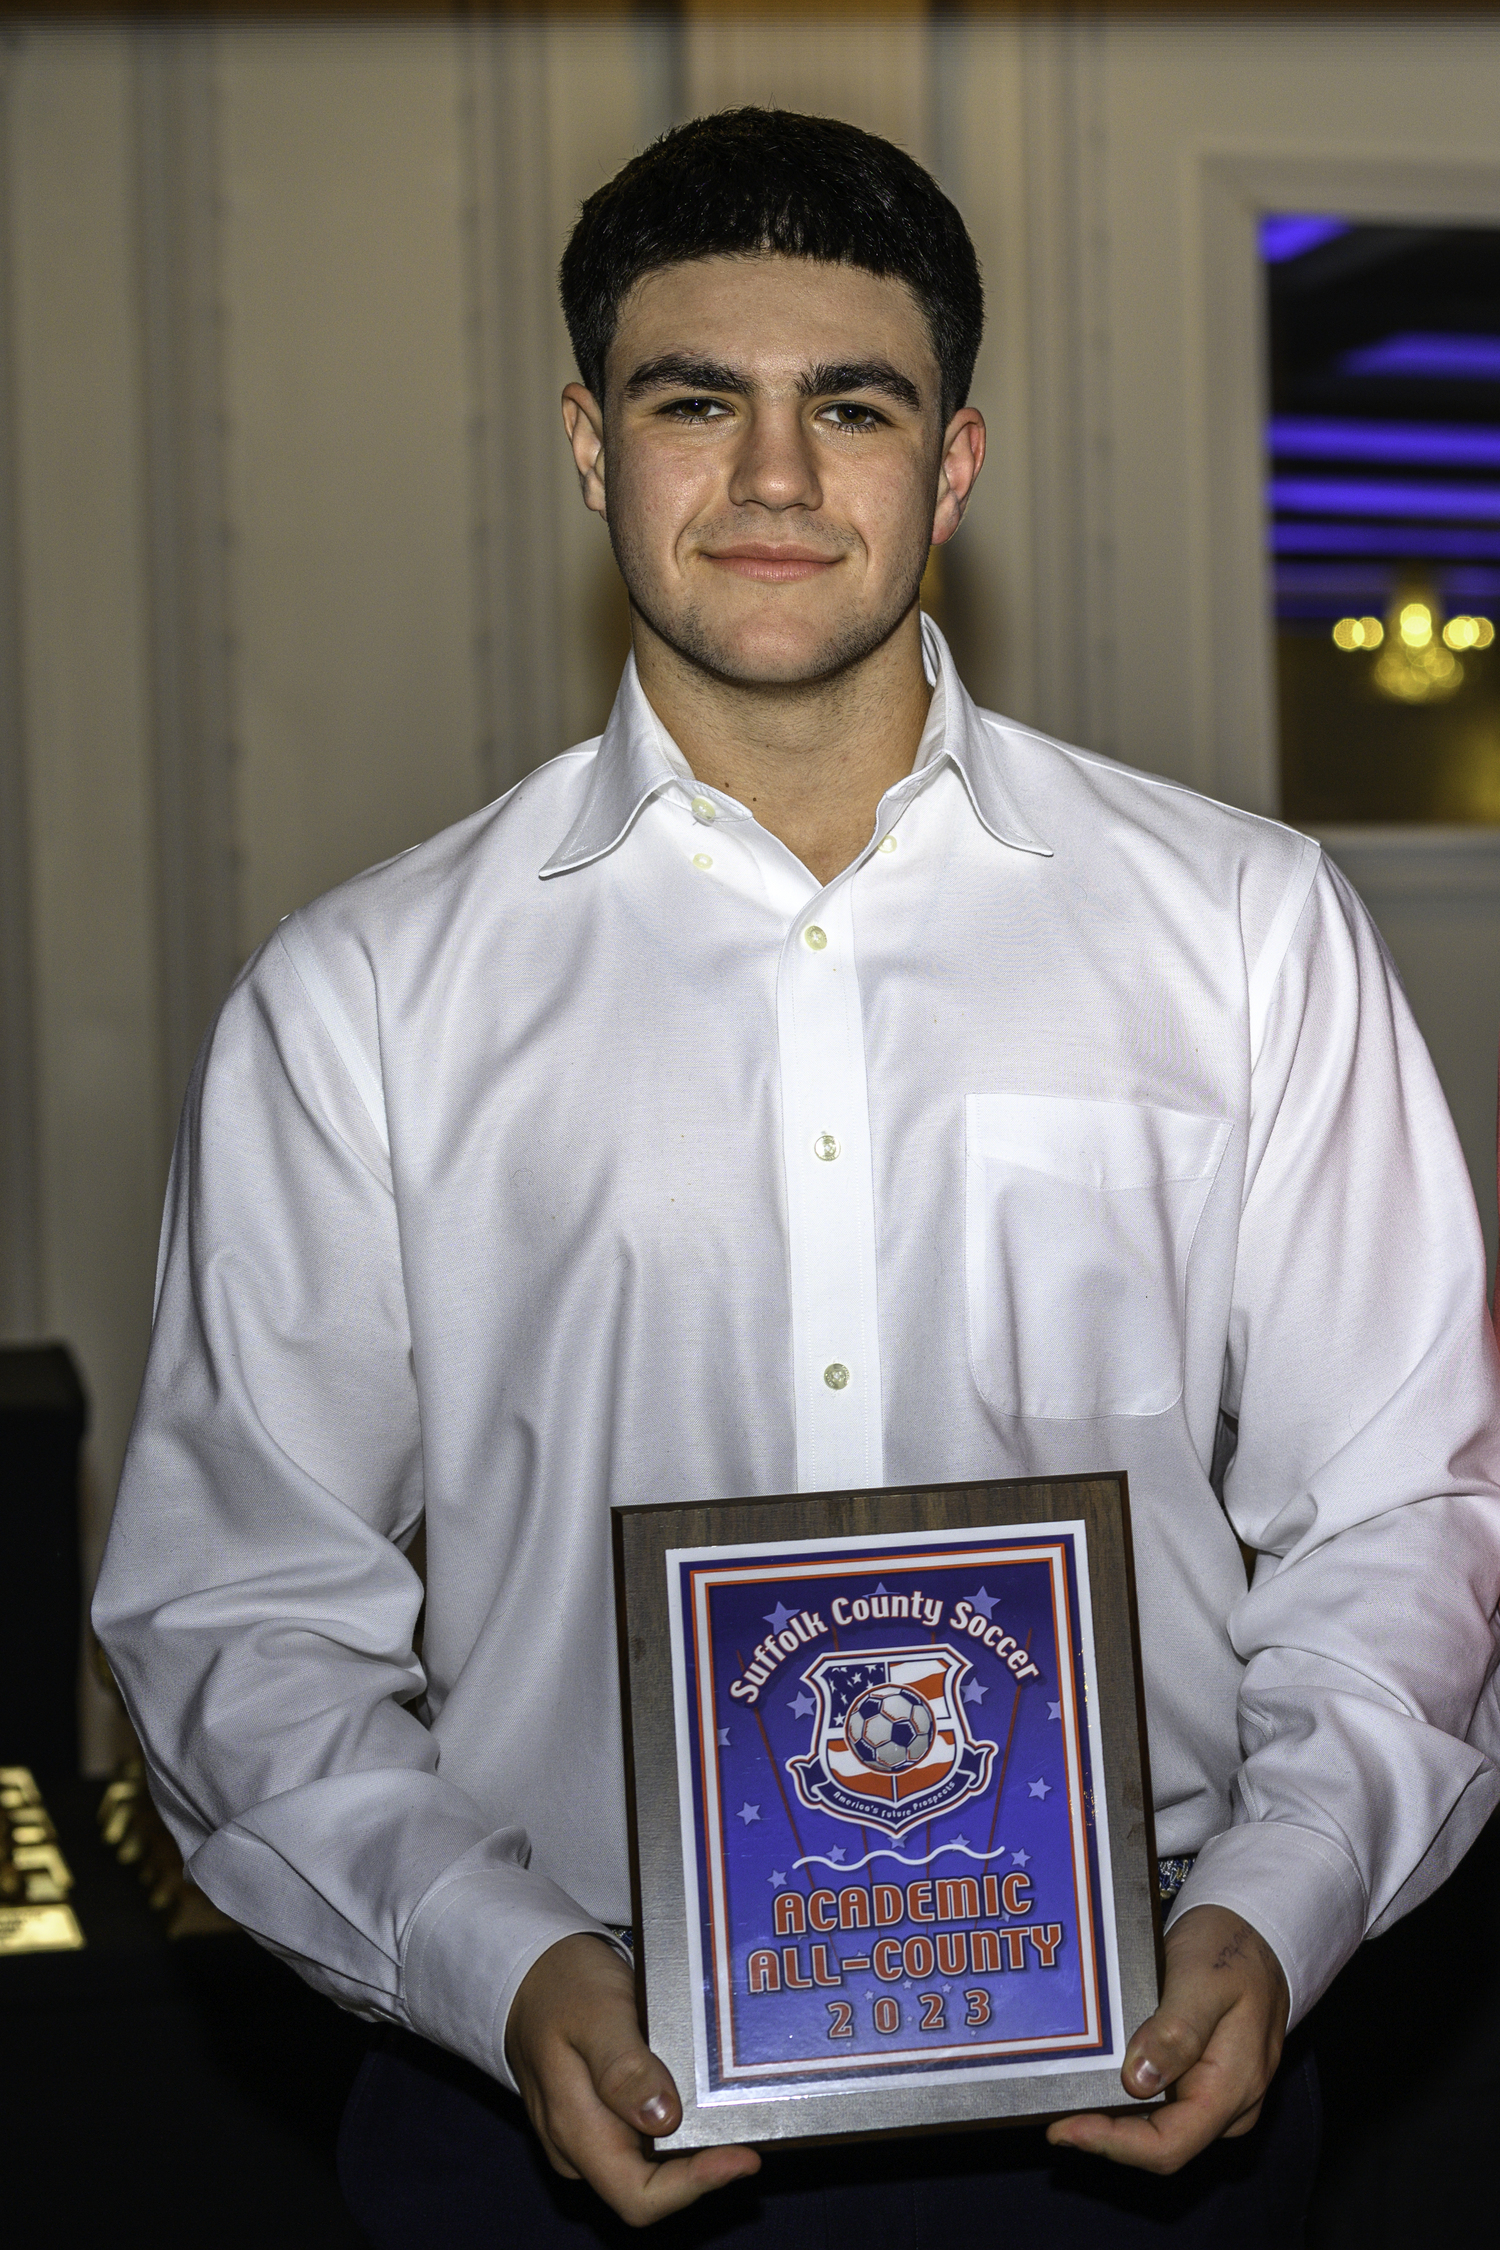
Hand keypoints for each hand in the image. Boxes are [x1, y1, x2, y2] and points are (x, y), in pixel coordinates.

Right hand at [506, 1932, 760, 2225]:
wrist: (531, 1973)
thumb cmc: (562, 1987)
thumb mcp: (595, 2012)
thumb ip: (623, 2065)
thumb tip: (664, 2119)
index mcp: (575, 2130)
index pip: (637, 2195)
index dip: (693, 2187)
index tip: (743, 2157)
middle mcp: (583, 2148)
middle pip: (653, 2184)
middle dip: (705, 2163)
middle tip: (755, 2124)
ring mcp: (593, 2137)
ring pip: (654, 2163)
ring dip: (698, 2144)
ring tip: (740, 2107)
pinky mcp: (605, 2119)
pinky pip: (649, 2137)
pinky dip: (683, 2123)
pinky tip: (709, 2095)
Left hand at [1046, 1904, 1288, 2174]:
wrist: (1257, 1933)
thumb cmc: (1232, 1950)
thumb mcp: (1204, 1979)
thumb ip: (1177, 2031)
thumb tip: (1138, 2083)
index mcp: (1232, 2089)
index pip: (1169, 2145)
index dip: (1113, 2143)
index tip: (1064, 2128)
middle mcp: (1226, 2106)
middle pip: (1158, 2141)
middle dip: (1103, 2131)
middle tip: (1050, 2108)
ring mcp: (1214, 2096)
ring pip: (1155, 2124)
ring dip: (1109, 2114)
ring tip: (1062, 2093)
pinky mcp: (1200, 2079)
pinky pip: (1159, 2101)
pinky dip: (1123, 2094)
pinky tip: (1091, 2076)